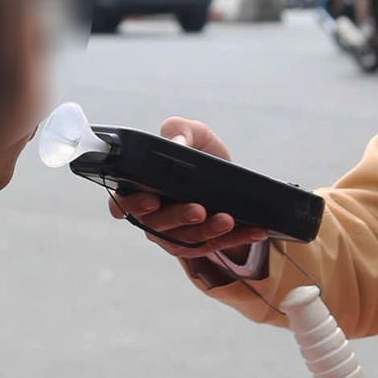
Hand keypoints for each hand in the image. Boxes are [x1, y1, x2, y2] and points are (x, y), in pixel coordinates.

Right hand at [107, 117, 269, 259]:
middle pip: (156, 224)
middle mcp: (151, 215)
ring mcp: (173, 233)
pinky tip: (254, 231)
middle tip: (199, 209)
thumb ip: (180, 131)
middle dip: (178, 217)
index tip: (151, 201)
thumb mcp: (193, 133)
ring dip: (207, 232)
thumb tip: (177, 145)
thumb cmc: (199, 152)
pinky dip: (234, 240)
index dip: (131, 205)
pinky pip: (213, 247)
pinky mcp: (196, 245)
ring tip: (228, 220)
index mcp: (140, 188)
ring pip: (183, 240)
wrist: (225, 176)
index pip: (124, 202)